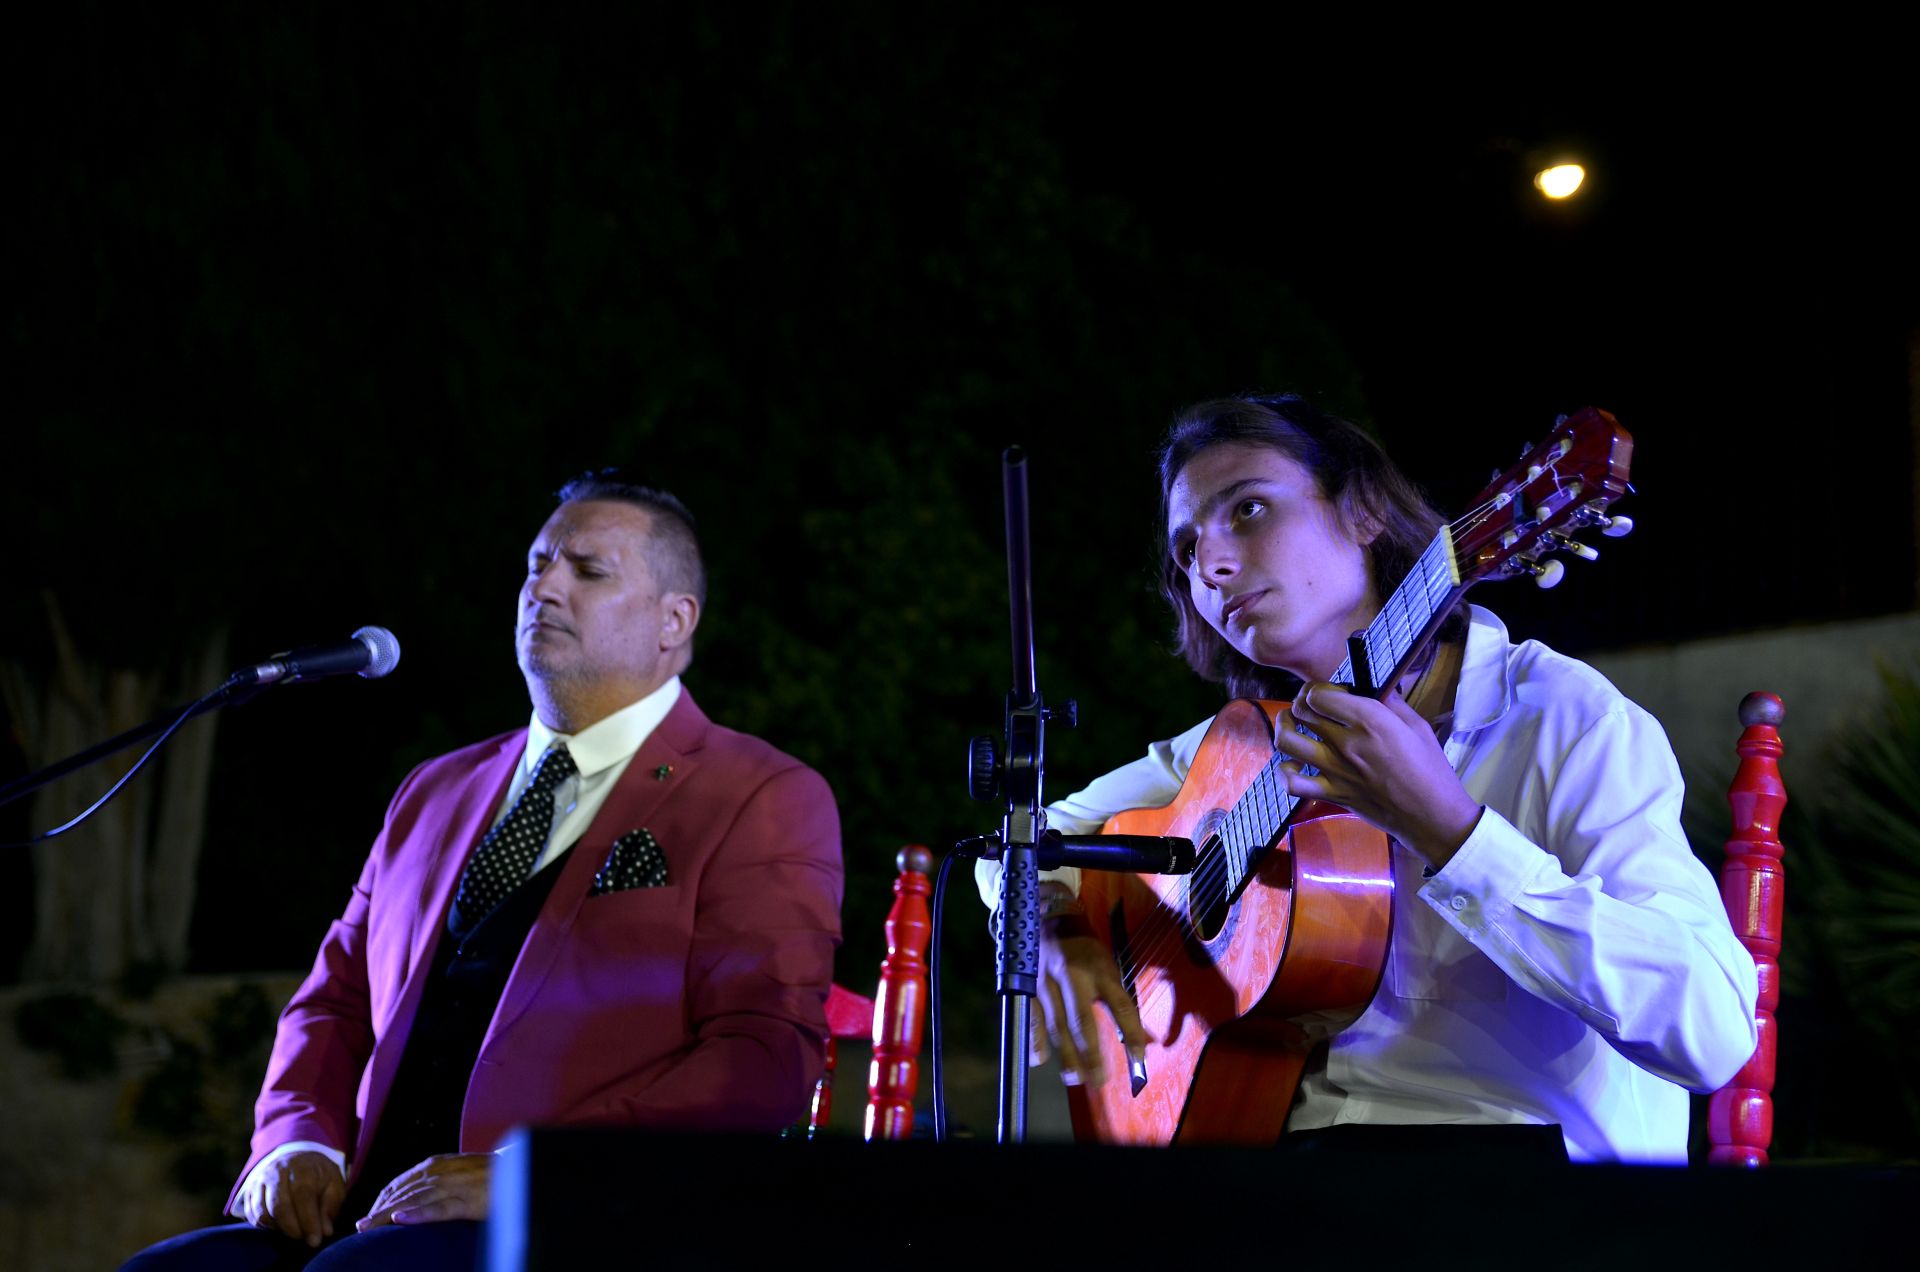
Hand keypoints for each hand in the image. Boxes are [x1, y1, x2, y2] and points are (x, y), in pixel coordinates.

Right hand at [240, 1150, 343, 1248]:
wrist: (295, 1156)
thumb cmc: (317, 1175)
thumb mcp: (334, 1184)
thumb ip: (330, 1207)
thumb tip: (325, 1232)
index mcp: (303, 1168)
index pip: (303, 1196)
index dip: (309, 1221)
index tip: (315, 1240)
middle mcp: (278, 1173)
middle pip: (280, 1207)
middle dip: (293, 1229)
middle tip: (304, 1238)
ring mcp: (260, 1181)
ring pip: (263, 1213)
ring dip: (279, 1228)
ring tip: (294, 1230)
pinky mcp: (249, 1191)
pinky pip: (252, 1215)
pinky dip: (265, 1226)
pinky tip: (280, 1226)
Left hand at [356, 1153, 492, 1229]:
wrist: (522, 1168)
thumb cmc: (491, 1175)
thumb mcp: (459, 1173)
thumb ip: (438, 1181)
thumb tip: (414, 1198)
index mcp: (436, 1165)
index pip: (400, 1183)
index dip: (382, 1201)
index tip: (369, 1219)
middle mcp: (441, 1172)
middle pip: (403, 1192)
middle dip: (379, 1210)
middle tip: (360, 1228)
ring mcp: (454, 1185)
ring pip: (415, 1200)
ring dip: (389, 1214)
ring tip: (369, 1227)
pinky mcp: (468, 1200)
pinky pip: (440, 1208)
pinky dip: (420, 1214)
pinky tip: (403, 1220)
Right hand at [1032, 913, 1151, 1088]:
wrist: (1051, 916)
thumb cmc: (1085, 948)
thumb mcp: (1107, 965)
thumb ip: (1117, 1000)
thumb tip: (1140, 1039)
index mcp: (1100, 969)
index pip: (1120, 1006)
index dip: (1131, 1034)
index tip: (1139, 1058)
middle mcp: (1074, 975)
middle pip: (1084, 1022)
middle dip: (1091, 1055)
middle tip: (1098, 1080)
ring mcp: (1048, 980)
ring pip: (1057, 1024)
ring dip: (1066, 1055)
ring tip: (1075, 1077)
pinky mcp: (1028, 984)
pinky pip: (1032, 1017)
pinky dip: (1035, 1039)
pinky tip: (1040, 1059)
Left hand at [1278, 680, 1482, 868]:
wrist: (1432, 816)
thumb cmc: (1431, 769)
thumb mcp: (1417, 726)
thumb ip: (1392, 703)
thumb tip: (1376, 686)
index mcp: (1369, 720)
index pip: (1320, 693)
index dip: (1319, 688)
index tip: (1331, 693)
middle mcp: (1346, 742)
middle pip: (1301, 711)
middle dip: (1301, 702)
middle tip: (1310, 705)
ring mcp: (1334, 769)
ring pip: (1288, 740)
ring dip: (1284, 726)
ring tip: (1291, 722)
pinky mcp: (1331, 794)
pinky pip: (1292, 783)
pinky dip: (1286, 772)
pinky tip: (1293, 765)